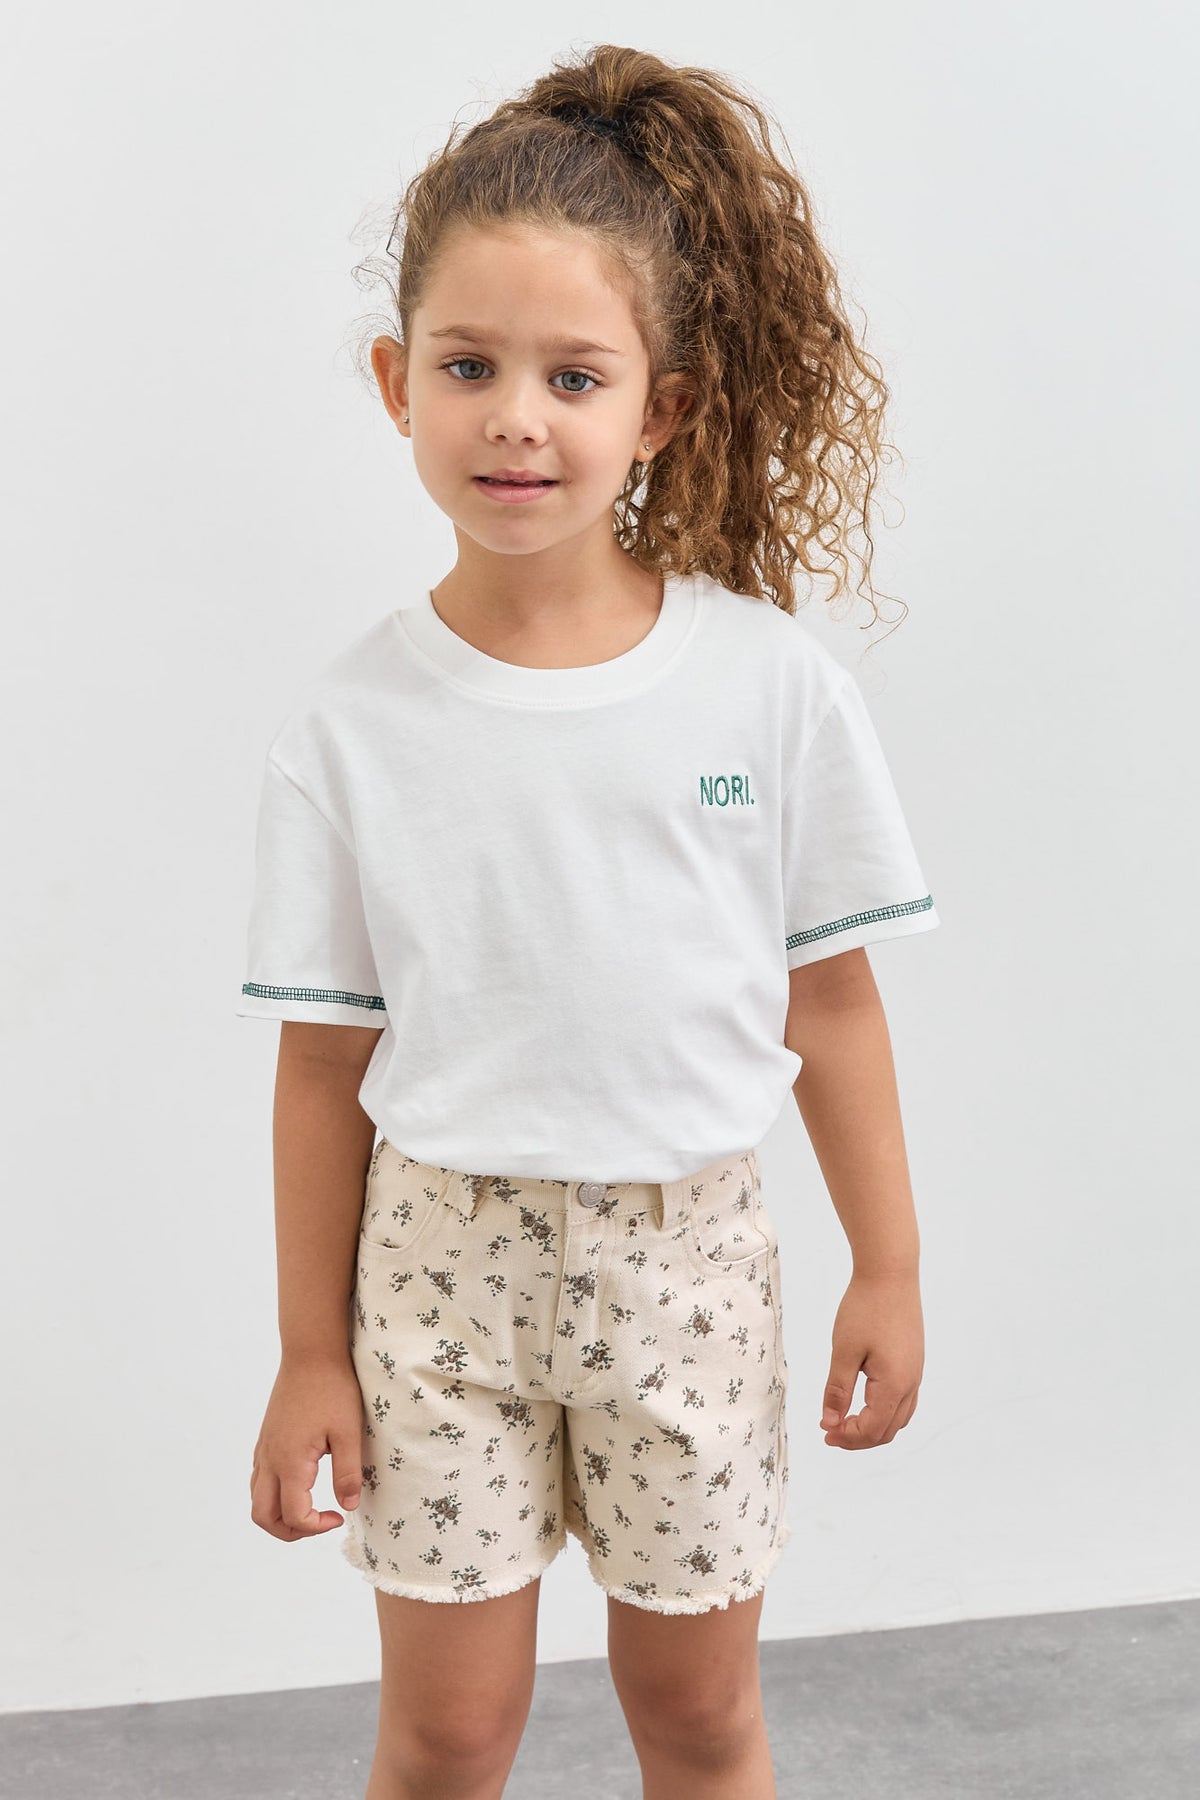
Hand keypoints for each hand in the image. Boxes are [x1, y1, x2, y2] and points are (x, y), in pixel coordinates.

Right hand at [250, 1354, 364, 1538]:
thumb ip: (347, 1473)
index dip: (316, 1527)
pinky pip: (259, 1478)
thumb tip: (347, 1506)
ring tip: (310, 1507)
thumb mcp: (348, 1432)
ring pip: (257, 1498)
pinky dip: (274, 1493)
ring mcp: (264, 1448)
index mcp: (290, 1462)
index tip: (339, 1515)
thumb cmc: (333, 1388)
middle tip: (319, 1522)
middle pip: (263, 1516)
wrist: (311, 1352)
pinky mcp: (266, 1438)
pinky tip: (302, 1482)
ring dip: (279, 1513)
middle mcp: (270, 1459)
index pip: (293, 1516)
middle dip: (289, 1531)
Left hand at [819, 1267, 923, 1448]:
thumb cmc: (865, 1308)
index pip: (872, 1429)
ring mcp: (916, 1373)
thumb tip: (830, 1423)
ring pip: (899, 1418)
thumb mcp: (844, 1350)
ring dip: (873, 1427)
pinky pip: (904, 1401)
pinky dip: (885, 1413)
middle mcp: (911, 1383)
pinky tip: (865, 1403)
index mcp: (895, 1384)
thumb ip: (838, 1391)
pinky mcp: (914, 1361)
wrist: (891, 1272)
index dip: (847, 1437)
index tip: (824, 1431)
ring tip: (845, 1422)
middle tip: (830, 1431)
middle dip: (859, 1438)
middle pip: (888, 1430)